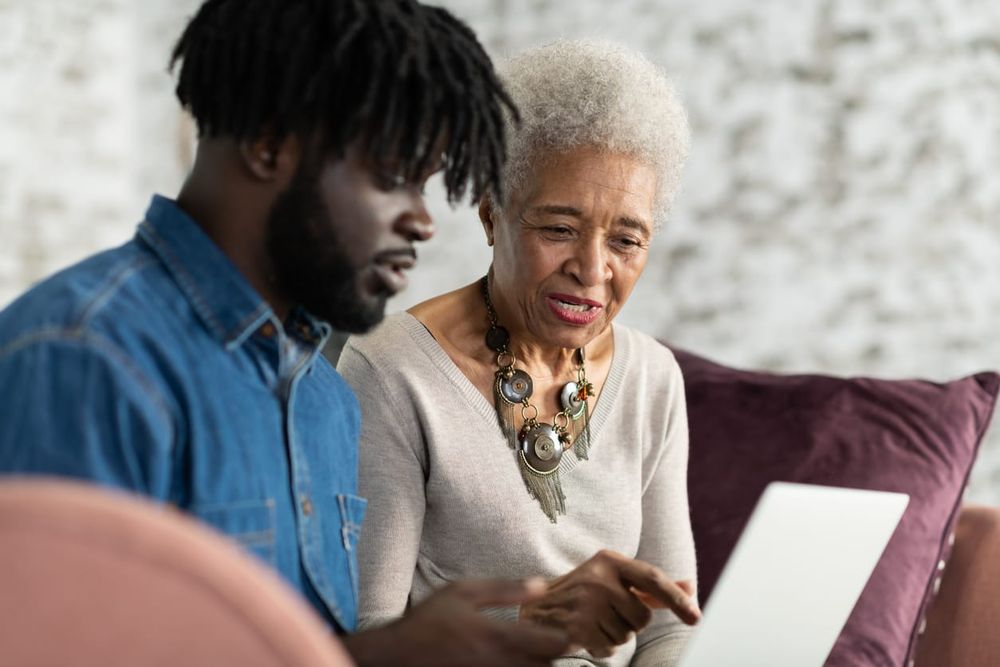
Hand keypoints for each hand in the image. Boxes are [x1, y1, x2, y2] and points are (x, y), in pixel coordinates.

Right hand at [343, 578, 569, 666]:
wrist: (399, 655)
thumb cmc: (430, 619)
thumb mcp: (465, 591)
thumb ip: (506, 588)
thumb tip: (543, 585)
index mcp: (500, 636)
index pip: (553, 645)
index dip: (564, 636)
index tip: (561, 626)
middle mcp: (502, 664)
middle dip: (552, 653)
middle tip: (546, 638)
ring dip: (537, 665)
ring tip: (530, 650)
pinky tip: (511, 659)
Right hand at [518, 550, 700, 658]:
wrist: (537, 608)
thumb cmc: (584, 593)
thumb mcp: (614, 580)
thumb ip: (651, 586)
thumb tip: (691, 588)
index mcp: (609, 559)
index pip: (653, 578)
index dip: (677, 598)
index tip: (696, 617)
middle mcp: (598, 577)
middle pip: (643, 616)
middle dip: (631, 622)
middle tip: (607, 613)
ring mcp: (586, 602)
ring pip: (626, 636)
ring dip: (614, 636)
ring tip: (593, 622)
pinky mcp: (577, 627)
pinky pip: (609, 649)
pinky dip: (601, 648)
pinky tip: (585, 634)